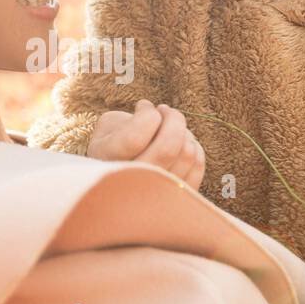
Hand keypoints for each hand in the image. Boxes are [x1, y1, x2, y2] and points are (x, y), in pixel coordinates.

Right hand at [86, 99, 205, 190]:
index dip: (147, 113)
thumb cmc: (114, 141)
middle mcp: (130, 185)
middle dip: (173, 118)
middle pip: (168, 148)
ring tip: (172, 127)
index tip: (143, 106)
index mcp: (107, 162)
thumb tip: (155, 115)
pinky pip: (198, 167)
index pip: (136, 137)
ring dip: (184, 131)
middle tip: (165, 110)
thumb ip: (128, 120)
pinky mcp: (177, 198)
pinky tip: (182, 141)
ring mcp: (156, 195)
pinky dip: (194, 146)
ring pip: (186, 155)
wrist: (116, 173)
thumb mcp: (108, 125)